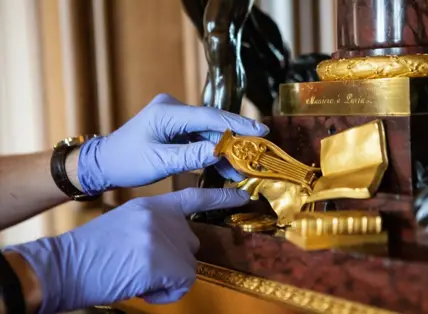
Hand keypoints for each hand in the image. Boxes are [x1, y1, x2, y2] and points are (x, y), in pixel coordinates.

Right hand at [4, 188, 249, 312]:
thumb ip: (155, 225)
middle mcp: (162, 217)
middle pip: (191, 243)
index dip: (221, 197)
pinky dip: (165, 293)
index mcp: (153, 204)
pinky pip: (181, 284)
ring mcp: (163, 238)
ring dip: (168, 278)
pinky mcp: (162, 261)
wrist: (64, 265)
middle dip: (175, 259)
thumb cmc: (93, 249)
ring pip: (187, 266)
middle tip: (143, 266)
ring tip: (137, 276)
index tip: (242, 196)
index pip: (194, 196)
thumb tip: (176, 244)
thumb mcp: (128, 222)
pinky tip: (142, 287)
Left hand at [78, 93, 268, 194]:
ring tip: (242, 170)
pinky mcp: (176, 128)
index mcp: (167, 113)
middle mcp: (173, 109)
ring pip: (208, 132)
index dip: (236, 124)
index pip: (208, 117)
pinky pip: (200, 138)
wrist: (104, 163)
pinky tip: (226, 168)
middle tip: (257, 154)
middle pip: (212, 123)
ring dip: (224, 150)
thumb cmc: (126, 163)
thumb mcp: (158, 162)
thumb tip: (220, 152)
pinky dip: (212, 152)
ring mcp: (175, 118)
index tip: (260, 131)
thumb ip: (190, 157)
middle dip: (234, 140)